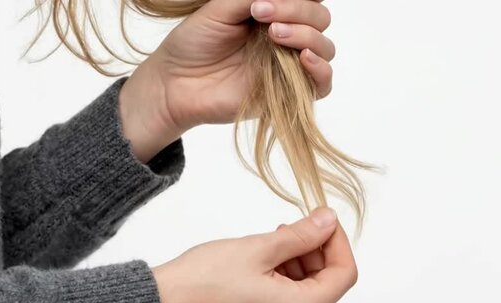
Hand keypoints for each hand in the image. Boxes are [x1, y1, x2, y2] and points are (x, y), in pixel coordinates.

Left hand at [119, 0, 334, 161]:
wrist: (176, 83)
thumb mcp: (219, 9)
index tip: (268, 0)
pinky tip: (304, 58)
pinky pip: (322, 85)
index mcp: (274, 13)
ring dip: (307, 36)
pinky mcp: (288, 95)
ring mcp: (289, 66)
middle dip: (299, 11)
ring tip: (275, 34)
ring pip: (325, 48)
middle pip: (320, 18)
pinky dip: (321, 70)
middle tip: (264, 14)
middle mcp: (286, 37)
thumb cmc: (193, 44)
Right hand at [151, 207, 356, 302]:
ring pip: (302, 293)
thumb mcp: (258, 248)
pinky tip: (259, 261)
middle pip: (323, 284)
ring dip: (294, 263)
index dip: (337, 241)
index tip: (323, 220)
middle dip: (312, 251)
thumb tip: (328, 221)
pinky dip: (279, 279)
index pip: (343, 274)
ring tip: (268, 243)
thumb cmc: (203, 280)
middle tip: (289, 227)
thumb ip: (301, 235)